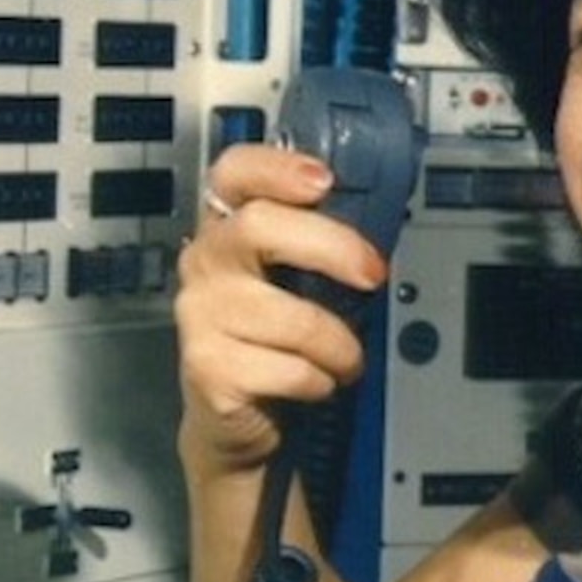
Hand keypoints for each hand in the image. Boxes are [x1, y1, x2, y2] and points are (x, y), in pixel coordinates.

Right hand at [172, 142, 390, 473]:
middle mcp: (204, 261)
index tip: (323, 181)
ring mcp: (200, 315)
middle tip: (373, 274)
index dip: (276, 168)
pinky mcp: (208, 368)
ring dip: (339, 344)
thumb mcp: (290, 280)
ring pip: (292, 318)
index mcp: (226, 226)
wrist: (231, 414)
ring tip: (347, 358)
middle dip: (332, 247)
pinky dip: (320, 381)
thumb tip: (382, 230)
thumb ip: (317, 246)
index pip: (233, 173)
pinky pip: (290, 370)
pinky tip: (316, 384)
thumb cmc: (272, 339)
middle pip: (259, 226)